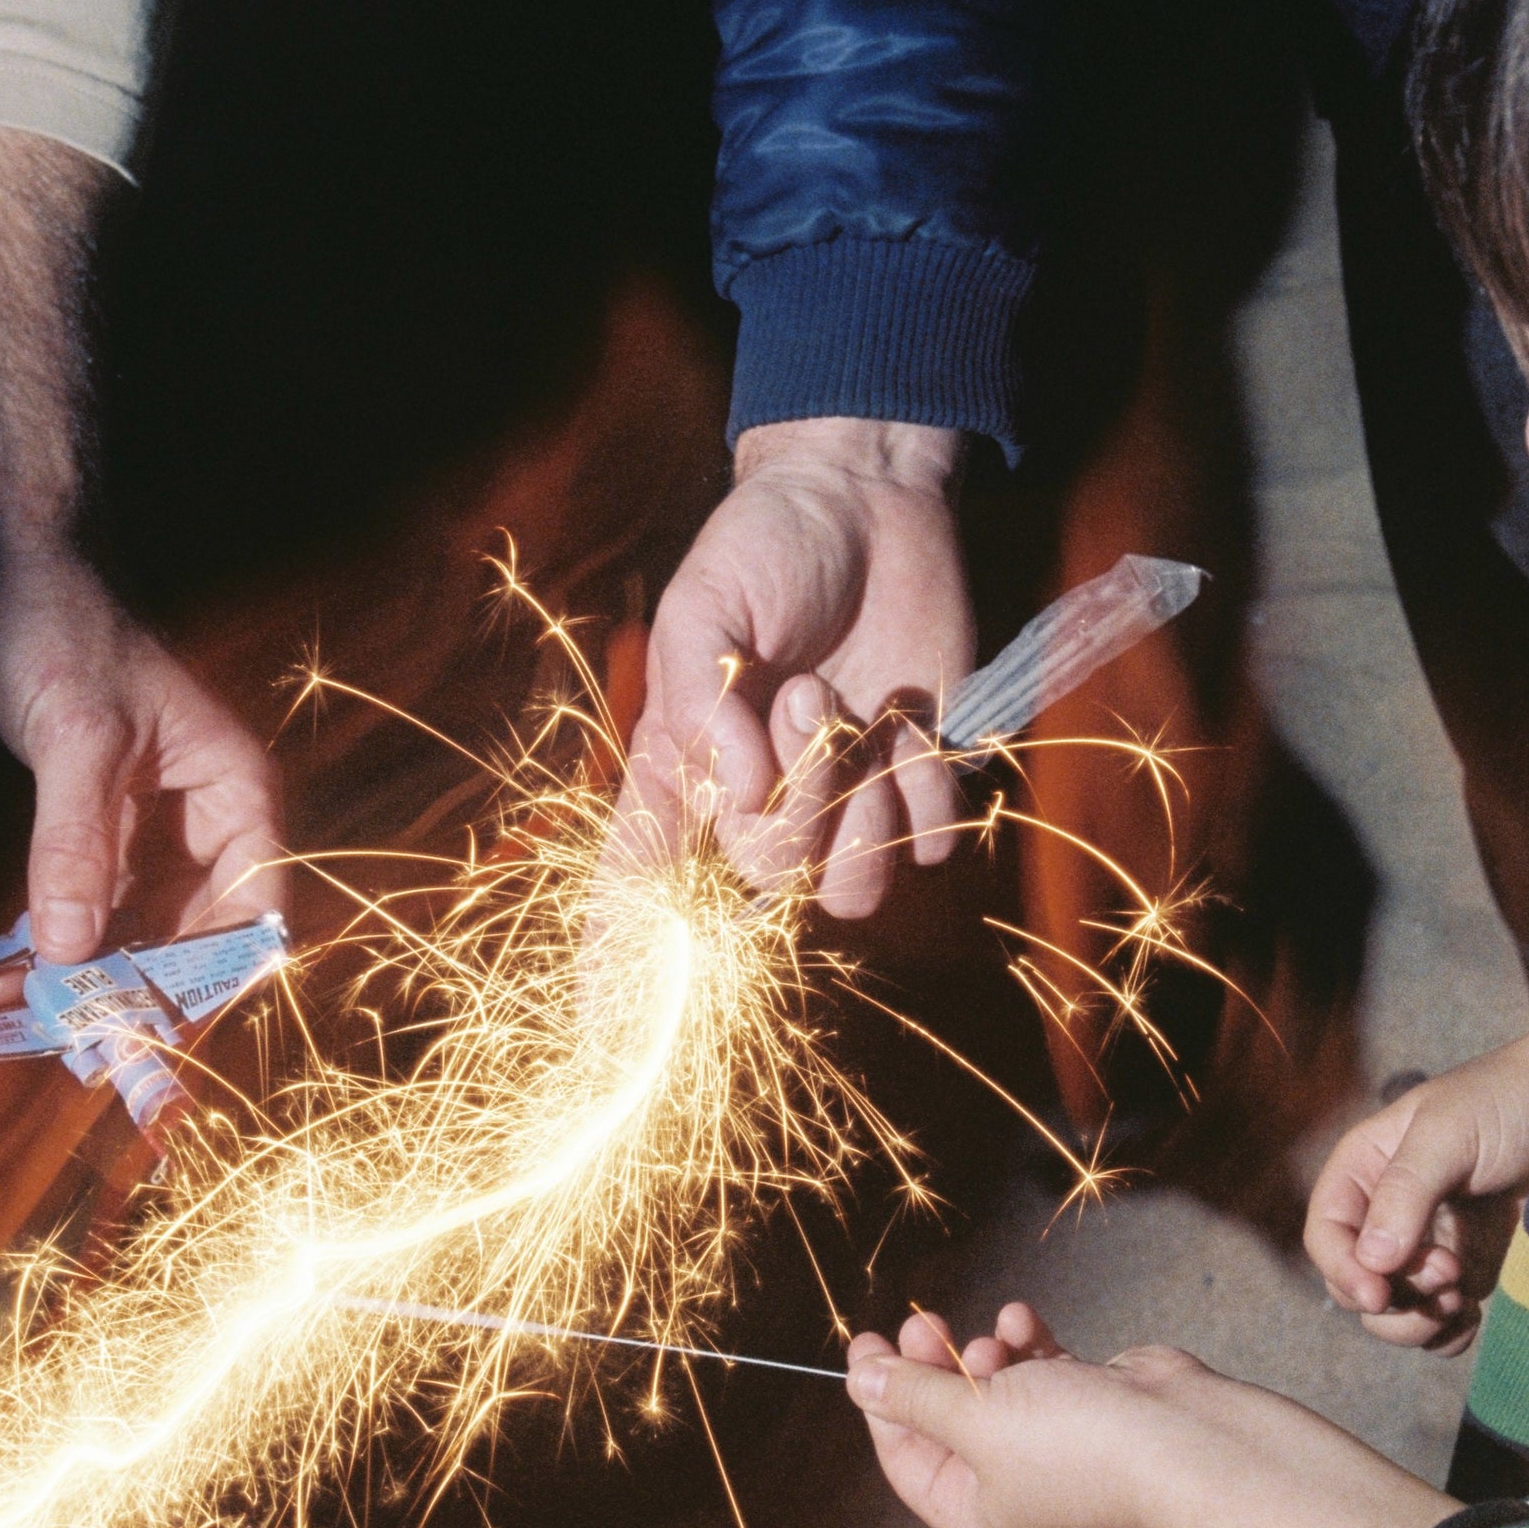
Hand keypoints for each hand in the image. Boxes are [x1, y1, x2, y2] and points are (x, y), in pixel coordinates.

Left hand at [0, 559, 285, 987]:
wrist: (25, 577)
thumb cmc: (70, 635)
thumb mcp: (76, 739)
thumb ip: (75, 841)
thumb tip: (71, 947)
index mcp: (234, 793)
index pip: (255, 909)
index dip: (214, 975)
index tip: (159, 1024)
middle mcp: (205, 823)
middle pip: (193, 934)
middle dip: (135, 988)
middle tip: (79, 1038)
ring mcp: (153, 833)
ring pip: (134, 930)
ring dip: (84, 975)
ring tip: (21, 1011)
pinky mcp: (103, 834)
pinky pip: (88, 906)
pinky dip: (51, 942)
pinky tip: (2, 973)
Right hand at [616, 419, 972, 918]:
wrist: (865, 499)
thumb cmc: (764, 547)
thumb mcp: (703, 606)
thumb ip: (701, 702)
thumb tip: (738, 793)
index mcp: (690, 772)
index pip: (642, 890)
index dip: (621, 964)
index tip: (599, 1028)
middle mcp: (762, 804)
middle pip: (769, 886)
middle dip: (797, 797)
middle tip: (804, 692)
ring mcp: (845, 801)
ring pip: (850, 893)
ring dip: (862, 808)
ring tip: (859, 715)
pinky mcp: (920, 782)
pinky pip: (929, 847)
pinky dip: (928, 792)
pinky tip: (913, 723)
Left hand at [843, 1302, 1197, 1527]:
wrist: (1182, 1437)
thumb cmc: (1079, 1447)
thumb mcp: (975, 1419)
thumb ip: (915, 1395)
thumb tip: (859, 1380)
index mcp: (977, 1518)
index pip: (906, 1456)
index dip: (881, 1399)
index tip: (865, 1344)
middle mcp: (1012, 1490)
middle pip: (946, 1418)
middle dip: (934, 1366)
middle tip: (923, 1323)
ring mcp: (1051, 1448)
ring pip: (991, 1388)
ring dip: (984, 1352)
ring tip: (995, 1338)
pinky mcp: (1086, 1407)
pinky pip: (1036, 1369)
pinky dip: (1026, 1343)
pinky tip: (1025, 1320)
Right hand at [1304, 1028, 1528, 1349]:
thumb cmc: (1505, 1102)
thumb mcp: (1448, 1133)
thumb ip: (1406, 1191)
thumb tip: (1373, 1261)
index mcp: (1365, 1170)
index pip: (1327, 1234)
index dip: (1342, 1269)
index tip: (1379, 1293)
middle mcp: (1387, 1214)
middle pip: (1354, 1283)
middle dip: (1391, 1297)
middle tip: (1449, 1274)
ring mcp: (1427, 1248)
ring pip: (1391, 1314)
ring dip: (1416, 1322)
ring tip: (1461, 1295)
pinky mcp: (1468, 1274)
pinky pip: (1438, 1327)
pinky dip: (1446, 1335)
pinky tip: (1473, 1314)